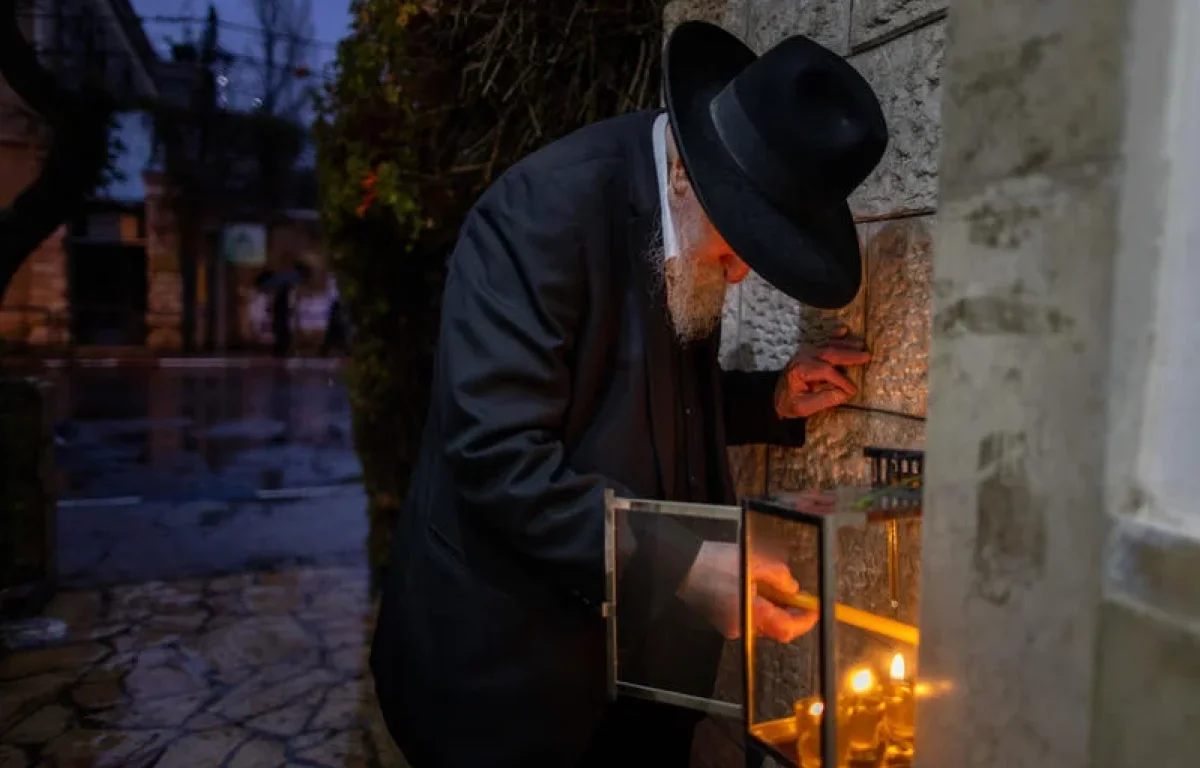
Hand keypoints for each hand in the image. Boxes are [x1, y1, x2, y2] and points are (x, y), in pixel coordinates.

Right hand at [677, 542, 817, 642]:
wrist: (681, 565)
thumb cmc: (712, 562)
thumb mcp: (753, 561)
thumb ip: (778, 575)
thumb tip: (792, 588)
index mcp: (751, 612)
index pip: (787, 628)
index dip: (805, 620)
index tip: (815, 609)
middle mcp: (741, 626)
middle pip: (776, 628)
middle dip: (790, 613)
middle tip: (798, 597)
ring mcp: (731, 627)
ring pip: (763, 623)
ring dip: (774, 608)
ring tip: (773, 586)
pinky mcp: (724, 622)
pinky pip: (750, 619)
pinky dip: (759, 607)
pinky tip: (755, 588)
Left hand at [775, 326, 870, 417]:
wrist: (775, 397)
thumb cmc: (789, 403)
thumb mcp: (803, 407)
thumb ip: (824, 400)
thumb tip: (844, 394)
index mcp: (800, 371)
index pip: (825, 371)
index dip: (841, 380)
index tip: (853, 390)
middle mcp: (802, 357)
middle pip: (829, 353)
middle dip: (849, 354)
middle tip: (866, 356)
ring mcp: (804, 352)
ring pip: (828, 344)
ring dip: (846, 344)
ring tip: (862, 344)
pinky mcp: (807, 350)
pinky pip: (822, 340)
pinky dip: (834, 335)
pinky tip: (844, 330)